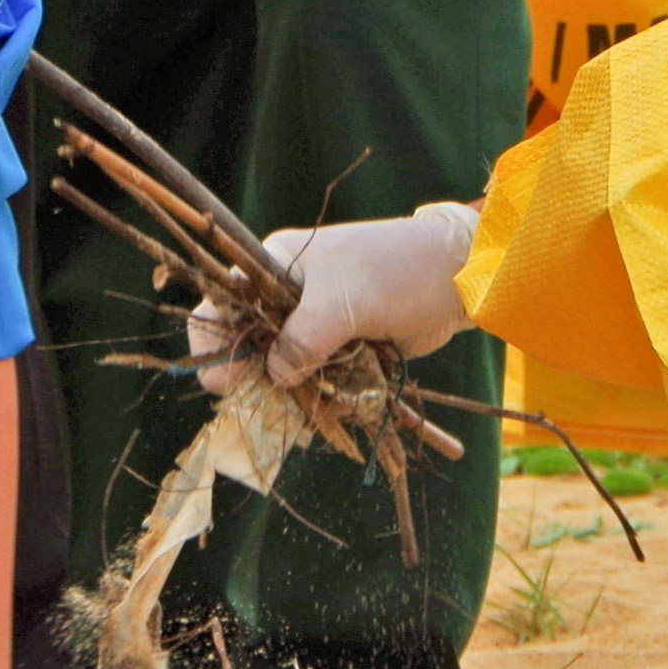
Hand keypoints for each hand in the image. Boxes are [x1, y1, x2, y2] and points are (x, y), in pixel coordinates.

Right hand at [183, 201, 479, 389]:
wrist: (454, 278)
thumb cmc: (393, 271)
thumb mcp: (341, 301)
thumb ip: (302, 340)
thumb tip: (273, 377)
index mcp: (274, 268)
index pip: (220, 305)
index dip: (213, 344)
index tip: (227, 379)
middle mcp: (287, 299)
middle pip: (248, 350)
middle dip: (259, 380)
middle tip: (279, 396)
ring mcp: (314, 328)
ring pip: (284, 375)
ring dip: (298, 395)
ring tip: (325, 395)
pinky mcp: (340, 352)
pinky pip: (318, 386)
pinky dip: (327, 400)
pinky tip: (347, 398)